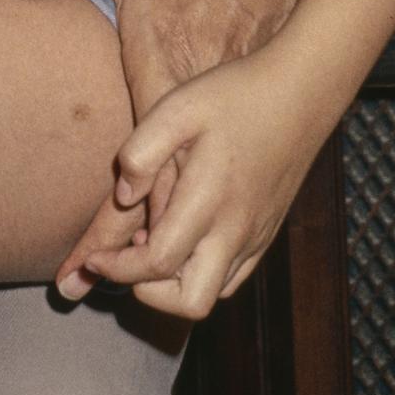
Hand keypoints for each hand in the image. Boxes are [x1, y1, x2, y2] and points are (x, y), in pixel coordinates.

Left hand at [0, 0, 318, 295]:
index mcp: (170, 75)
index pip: (138, 179)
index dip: (103, 232)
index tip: (71, 268)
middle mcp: (211, 112)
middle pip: (173, 218)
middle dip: (127, 262)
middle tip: (77, 283)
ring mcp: (244, 118)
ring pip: (213, 219)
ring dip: (168, 255)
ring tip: (117, 280)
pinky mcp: (263, 114)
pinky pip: (242, 200)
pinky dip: (209, 231)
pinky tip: (178, 249)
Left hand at [70, 53, 332, 319]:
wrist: (301, 93)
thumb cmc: (234, 95)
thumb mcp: (177, 108)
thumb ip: (142, 153)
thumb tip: (125, 198)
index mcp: (208, 201)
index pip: (159, 264)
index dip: (118, 269)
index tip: (93, 258)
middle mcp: (236, 231)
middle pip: (191, 302)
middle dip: (148, 292)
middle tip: (123, 259)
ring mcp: (256, 237)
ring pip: (213, 294)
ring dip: (174, 285)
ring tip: (151, 243)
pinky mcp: (267, 233)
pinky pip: (233, 277)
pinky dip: (202, 274)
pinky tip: (185, 238)